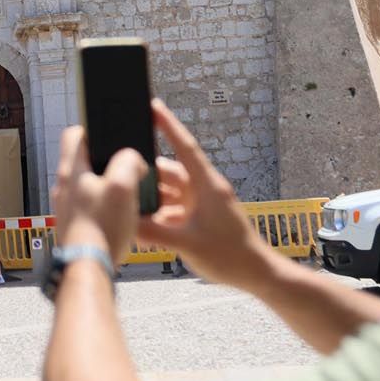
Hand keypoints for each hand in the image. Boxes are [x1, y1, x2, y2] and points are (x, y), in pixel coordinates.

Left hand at [52, 123, 145, 261]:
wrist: (88, 267)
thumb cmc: (102, 227)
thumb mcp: (123, 186)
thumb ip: (128, 161)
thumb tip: (131, 159)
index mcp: (72, 171)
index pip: (74, 135)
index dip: (92, 130)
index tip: (110, 136)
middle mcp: (64, 188)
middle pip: (82, 163)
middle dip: (105, 163)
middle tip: (126, 170)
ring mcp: (66, 209)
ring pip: (86, 187)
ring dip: (105, 188)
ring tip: (126, 197)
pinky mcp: (73, 227)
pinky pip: (88, 209)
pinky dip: (102, 209)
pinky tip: (118, 219)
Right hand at [136, 100, 274, 290]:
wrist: (256, 274)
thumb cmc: (231, 256)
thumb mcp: (188, 244)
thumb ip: (155, 233)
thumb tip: (127, 222)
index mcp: (207, 185)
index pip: (184, 147)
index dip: (168, 125)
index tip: (153, 106)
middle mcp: (204, 189)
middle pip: (170, 173)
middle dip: (147, 175)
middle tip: (122, 172)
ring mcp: (202, 204)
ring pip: (169, 193)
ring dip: (152, 200)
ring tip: (129, 207)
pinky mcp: (200, 218)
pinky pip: (174, 210)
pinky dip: (159, 215)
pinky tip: (143, 227)